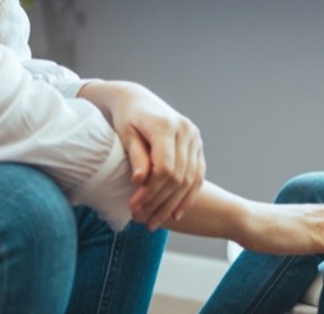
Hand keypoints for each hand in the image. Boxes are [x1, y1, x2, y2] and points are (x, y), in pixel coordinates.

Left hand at [93, 83, 205, 228]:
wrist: (138, 100)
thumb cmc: (127, 117)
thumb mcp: (126, 135)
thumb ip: (136, 157)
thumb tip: (139, 181)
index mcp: (166, 126)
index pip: (164, 168)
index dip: (150, 191)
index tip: (134, 206)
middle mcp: (186, 131)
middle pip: (177, 176)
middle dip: (160, 202)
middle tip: (143, 220)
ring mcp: (195, 138)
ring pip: (189, 179)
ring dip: (173, 204)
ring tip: (155, 222)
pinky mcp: (197, 145)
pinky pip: (198, 175)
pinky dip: (188, 196)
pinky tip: (176, 213)